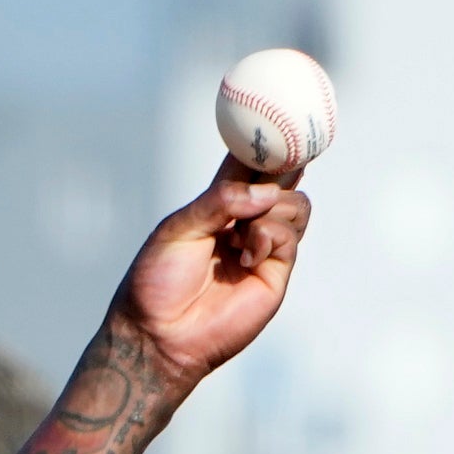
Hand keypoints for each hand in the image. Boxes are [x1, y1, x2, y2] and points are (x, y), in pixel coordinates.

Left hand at [113, 166, 310, 401]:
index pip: (250, 166)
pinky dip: (270, 235)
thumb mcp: (179, 228)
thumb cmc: (157, 281)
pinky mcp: (274, 276)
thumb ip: (219, 201)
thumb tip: (264, 192)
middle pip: (282, 183)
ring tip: (244, 230)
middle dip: (284, 169)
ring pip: (296, 208)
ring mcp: (263, 250)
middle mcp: (245, 224)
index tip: (282, 119)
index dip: (266, 144)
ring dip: (274, 207)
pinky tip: (246, 251)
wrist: (159, 334)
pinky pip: (290, 238)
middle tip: (281, 162)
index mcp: (219, 205)